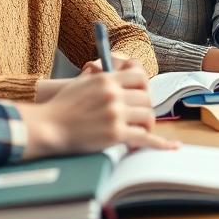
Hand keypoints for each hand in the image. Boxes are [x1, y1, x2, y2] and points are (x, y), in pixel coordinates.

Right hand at [24, 62, 176, 157]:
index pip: (140, 77)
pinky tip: (171, 147)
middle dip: (143, 109)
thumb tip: (119, 71)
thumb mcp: (82, 83)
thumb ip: (102, 77)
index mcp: (106, 79)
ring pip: (148, 117)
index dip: (144, 87)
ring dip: (146, 125)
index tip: (140, 96)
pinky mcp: (115, 135)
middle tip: (137, 117)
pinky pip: (145, 138)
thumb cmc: (61, 107)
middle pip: (147, 98)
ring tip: (138, 131)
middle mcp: (114, 95)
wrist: (47, 127)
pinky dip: (159, 144)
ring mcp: (116, 114)